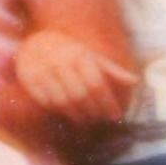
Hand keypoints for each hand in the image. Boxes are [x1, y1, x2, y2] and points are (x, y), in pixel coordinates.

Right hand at [13, 28, 136, 125]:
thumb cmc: (70, 52)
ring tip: (87, 121)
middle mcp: (61, 62)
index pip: (96, 83)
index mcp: (79, 55)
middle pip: (80, 94)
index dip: (107, 102)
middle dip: (93, 111)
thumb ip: (112, 70)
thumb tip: (135, 82)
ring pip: (63, 101)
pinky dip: (59, 112)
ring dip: (77, 115)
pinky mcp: (29, 81)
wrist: (35, 43)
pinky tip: (69, 114)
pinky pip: (47, 102)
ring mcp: (43, 71)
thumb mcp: (91, 56)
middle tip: (101, 120)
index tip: (115, 115)